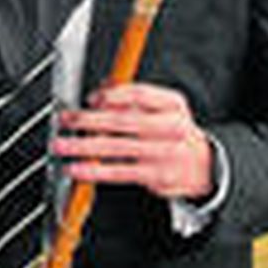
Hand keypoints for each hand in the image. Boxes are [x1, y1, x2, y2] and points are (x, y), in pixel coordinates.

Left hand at [52, 82, 213, 199]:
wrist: (205, 167)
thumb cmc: (175, 133)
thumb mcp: (165, 108)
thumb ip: (134, 97)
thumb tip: (100, 91)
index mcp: (172, 104)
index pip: (139, 94)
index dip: (110, 95)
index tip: (90, 98)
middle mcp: (170, 127)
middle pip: (123, 120)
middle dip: (88, 119)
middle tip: (66, 119)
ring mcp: (163, 153)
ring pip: (117, 147)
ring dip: (84, 146)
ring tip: (62, 145)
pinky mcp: (156, 176)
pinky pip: (119, 172)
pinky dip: (94, 171)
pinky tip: (77, 169)